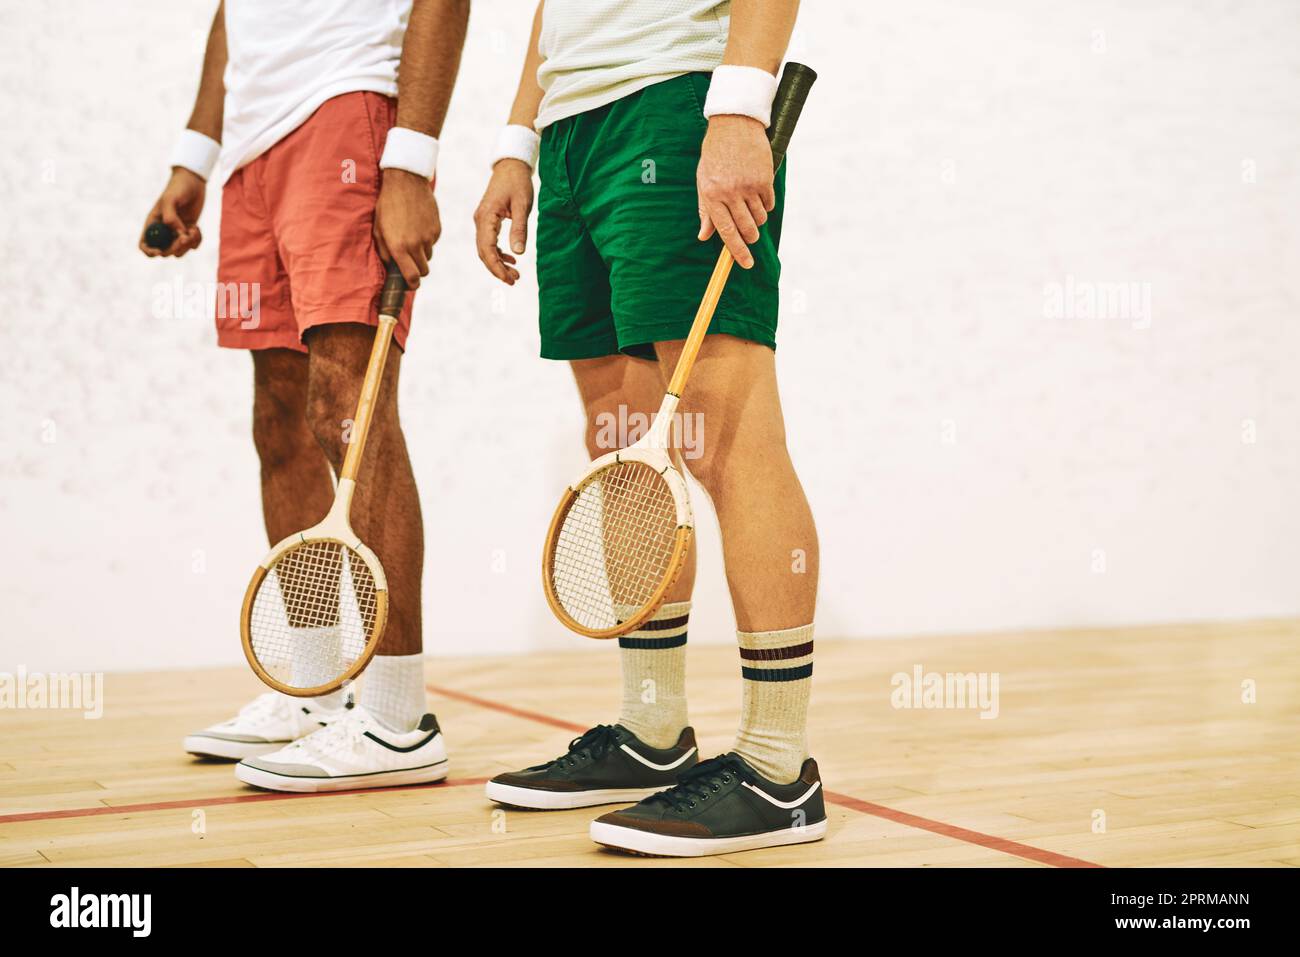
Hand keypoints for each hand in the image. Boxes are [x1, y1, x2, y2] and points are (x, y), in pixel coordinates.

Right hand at [139, 168, 205, 257]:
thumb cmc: (178, 188)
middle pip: (165, 251)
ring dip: (188, 245)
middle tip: (184, 237)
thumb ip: (171, 217)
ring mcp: (177, 232)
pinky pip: (192, 245)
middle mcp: (163, 230)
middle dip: (175, 248)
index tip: (159, 252)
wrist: (193, 182)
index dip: (149, 252)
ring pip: (180, 251)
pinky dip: (196, 241)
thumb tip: (178, 234)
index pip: (145, 244)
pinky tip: (197, 228)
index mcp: (153, 223)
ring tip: (193, 229)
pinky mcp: (189, 231)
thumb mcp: (170, 199)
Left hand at [374, 169, 439, 287]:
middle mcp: (416, 245)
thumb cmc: (387, 205)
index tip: (409, 283)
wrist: (406, 181)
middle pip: (424, 270)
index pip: (412, 278)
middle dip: (417, 270)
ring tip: (411, 237)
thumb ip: (384, 251)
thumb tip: (391, 268)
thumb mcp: (378, 229)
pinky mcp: (437, 228)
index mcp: (399, 247)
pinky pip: (433, 242)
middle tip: (409, 262)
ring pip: (429, 256)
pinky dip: (427, 239)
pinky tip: (418, 225)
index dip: (411, 285)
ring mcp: (429, 237)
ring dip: (421, 253)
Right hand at [473, 159, 533, 284]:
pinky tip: (511, 259)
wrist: (510, 166)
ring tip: (515, 274)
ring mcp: (481, 221)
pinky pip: (489, 242)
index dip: (497, 267)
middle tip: (514, 281)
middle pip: (484, 253)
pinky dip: (498, 253)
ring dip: (498, 263)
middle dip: (497, 269)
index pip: (487, 249)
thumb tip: (518, 253)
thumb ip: (519, 229)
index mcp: (486, 217)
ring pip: (485, 249)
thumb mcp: (522, 206)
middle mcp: (480, 221)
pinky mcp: (487, 220)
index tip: (509, 279)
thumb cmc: (517, 183)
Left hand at [696, 115, 773, 268]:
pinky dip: (765, 205)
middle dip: (750, 237)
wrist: (734, 125)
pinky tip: (758, 193)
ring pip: (760, 218)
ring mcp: (748, 186)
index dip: (737, 251)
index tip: (746, 263)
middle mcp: (730, 192)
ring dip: (758, 219)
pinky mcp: (764, 178)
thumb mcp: (703, 181)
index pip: (726, 232)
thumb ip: (705, 210)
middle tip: (751, 236)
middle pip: (747, 229)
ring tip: (750, 206)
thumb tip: (704, 236)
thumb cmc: (715, 155)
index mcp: (712, 195)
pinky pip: (769, 204)